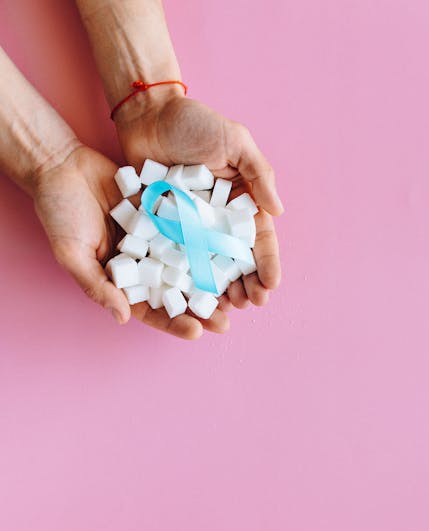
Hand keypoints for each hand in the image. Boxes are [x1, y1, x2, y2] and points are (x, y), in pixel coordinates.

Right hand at [34, 144, 224, 338]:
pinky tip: (228, 247)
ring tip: (234, 291)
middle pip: (176, 293)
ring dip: (210, 279)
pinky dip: (207, 238)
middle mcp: (142, 263)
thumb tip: (123, 318)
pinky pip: (188, 228)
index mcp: (121, 280)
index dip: (173, 323)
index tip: (196, 332)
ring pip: (188, 263)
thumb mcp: (72, 254)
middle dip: (200, 308)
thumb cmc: (58, 213)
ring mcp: (155, 238)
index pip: (150, 310)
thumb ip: (98, 286)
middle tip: (226, 322)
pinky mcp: (163, 212)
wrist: (61, 165)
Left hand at [116, 93, 283, 311]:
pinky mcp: (163, 228)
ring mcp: (190, 226)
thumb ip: (258, 173)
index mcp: (240, 201)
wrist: (147, 114)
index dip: (266, 262)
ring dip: (219, 289)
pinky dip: (184, 279)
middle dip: (246, 284)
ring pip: (208, 266)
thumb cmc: (194, 122)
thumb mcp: (235, 140)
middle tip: (249, 304)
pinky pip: (175, 258)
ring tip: (225, 308)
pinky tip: (191, 298)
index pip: (258, 238)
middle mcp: (217, 219)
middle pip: (236, 260)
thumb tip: (278, 211)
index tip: (271, 284)